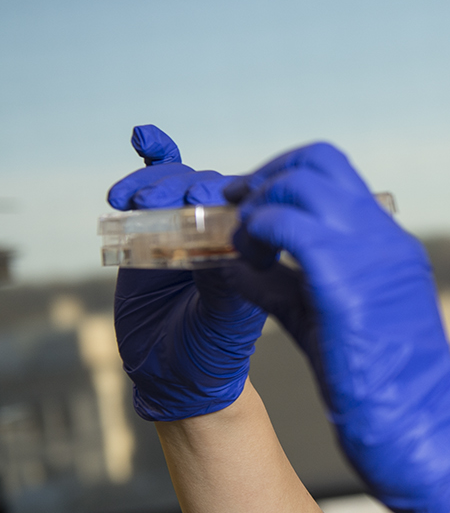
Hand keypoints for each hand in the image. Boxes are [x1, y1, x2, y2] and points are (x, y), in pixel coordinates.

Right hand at [110, 125, 266, 420]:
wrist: (174, 376)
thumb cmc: (210, 355)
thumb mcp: (222, 323)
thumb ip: (222, 286)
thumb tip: (220, 248)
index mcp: (257, 251)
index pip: (245, 209)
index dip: (219, 200)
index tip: (195, 206)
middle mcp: (229, 233)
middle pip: (211, 190)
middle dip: (180, 191)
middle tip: (154, 203)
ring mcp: (194, 227)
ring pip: (181, 184)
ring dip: (156, 182)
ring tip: (129, 199)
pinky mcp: (160, 228)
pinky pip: (162, 183)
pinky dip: (154, 157)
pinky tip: (145, 135)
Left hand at [224, 143, 449, 512]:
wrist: (416, 422)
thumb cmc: (376, 384)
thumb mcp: (326, 318)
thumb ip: (287, 285)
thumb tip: (238, 265)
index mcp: (388, 243)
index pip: (335, 175)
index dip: (283, 178)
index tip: (249, 206)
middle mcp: (383, 236)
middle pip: (317, 160)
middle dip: (265, 177)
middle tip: (235, 214)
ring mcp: (371, 252)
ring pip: (299, 182)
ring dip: (257, 205)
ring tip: (241, 244)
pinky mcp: (346, 280)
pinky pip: (285, 227)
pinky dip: (254, 235)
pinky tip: (246, 264)